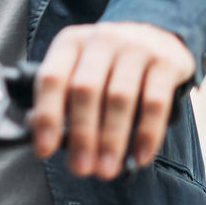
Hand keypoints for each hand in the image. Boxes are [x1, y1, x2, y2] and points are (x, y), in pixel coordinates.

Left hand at [30, 21, 193, 178]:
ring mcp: (136, 47)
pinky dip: (147, 134)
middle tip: (81, 169)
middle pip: (86, 89)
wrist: (157, 34)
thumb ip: (59, 95)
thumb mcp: (79, 67)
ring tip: (106, 170)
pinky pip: (155, 102)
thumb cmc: (108, 63)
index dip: (47, 115)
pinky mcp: (166, 61)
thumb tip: (39, 131)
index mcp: (71, 42)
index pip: (52, 77)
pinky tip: (140, 157)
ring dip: (111, 140)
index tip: (45, 149)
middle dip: (82, 134)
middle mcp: (101, 40)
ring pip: (120, 97)